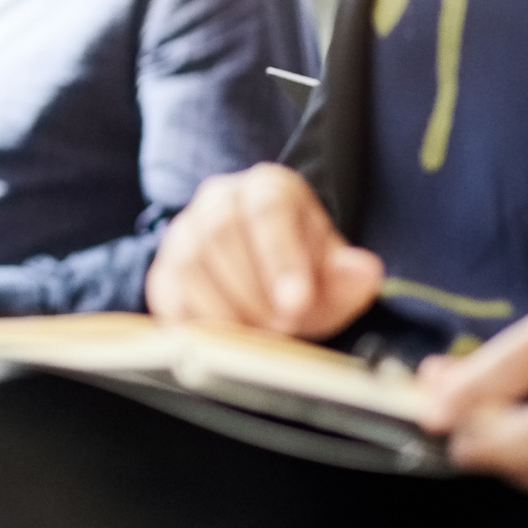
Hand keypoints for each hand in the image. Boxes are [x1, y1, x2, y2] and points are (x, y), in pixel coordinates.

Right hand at [145, 164, 382, 338]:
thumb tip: (363, 273)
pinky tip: (229, 339)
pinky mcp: (163, 271)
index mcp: (267, 188)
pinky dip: (199, 324)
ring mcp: (183, 233)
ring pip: (189, 264)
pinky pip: (169, 295)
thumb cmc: (304, 270)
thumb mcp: (335, 270)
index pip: (268, 209)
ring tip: (261, 336)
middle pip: (221, 233)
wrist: (265, 279)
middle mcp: (218, 200)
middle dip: (255, 292)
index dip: (281, 257)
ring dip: (228, 310)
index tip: (298, 302)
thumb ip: (349, 275)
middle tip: (284, 327)